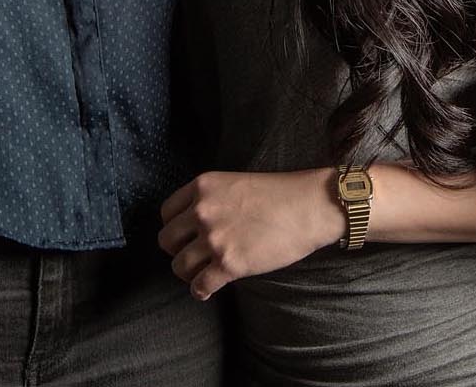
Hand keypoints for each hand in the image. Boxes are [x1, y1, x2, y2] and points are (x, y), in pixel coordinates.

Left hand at [158, 169, 339, 299]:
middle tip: (193, 256)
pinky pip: (199, 286)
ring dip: (189, 274)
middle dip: (178, 251)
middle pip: (167, 241)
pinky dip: (200, 291)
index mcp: (202, 187)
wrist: (309, 207)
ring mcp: (214, 238)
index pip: (166, 213)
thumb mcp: (235, 184)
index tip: (185, 237)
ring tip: (201, 274)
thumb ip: (211, 200)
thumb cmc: (280, 194)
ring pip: (179, 266)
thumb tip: (196, 225)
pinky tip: (207, 290)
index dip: (175, 228)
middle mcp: (202, 211)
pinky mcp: (229, 264)